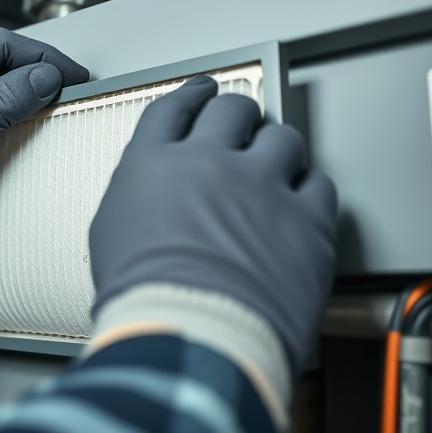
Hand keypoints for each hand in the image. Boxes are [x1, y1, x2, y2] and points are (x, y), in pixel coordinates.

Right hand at [89, 75, 336, 376]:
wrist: (193, 340)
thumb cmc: (147, 303)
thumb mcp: (111, 238)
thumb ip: (138, 198)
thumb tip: (154, 198)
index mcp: (154, 165)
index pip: (173, 109)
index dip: (189, 95)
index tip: (200, 93)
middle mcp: (209, 162)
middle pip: (231, 109)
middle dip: (236, 114)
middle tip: (241, 124)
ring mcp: (262, 186)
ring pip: (281, 138)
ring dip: (275, 150)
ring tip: (274, 167)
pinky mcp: (306, 219)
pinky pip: (320, 184)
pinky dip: (309, 191)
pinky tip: (300, 204)